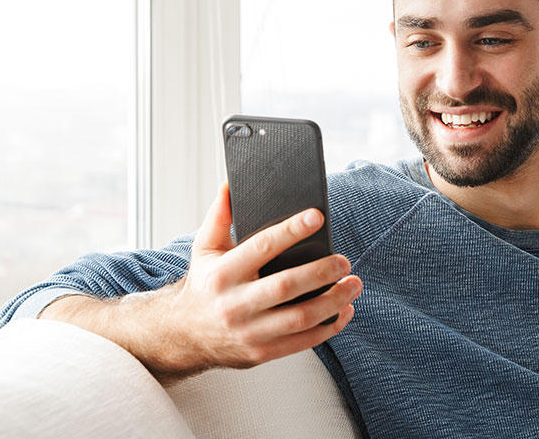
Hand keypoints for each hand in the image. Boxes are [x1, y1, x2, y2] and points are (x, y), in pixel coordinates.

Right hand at [161, 183, 361, 374]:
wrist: (184, 336)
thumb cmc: (204, 286)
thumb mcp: (204, 250)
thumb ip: (219, 217)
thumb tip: (230, 184)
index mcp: (222, 274)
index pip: (261, 247)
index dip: (291, 231)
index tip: (317, 216)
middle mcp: (234, 304)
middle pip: (286, 286)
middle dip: (321, 272)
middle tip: (344, 261)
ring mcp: (249, 332)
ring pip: (300, 318)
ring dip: (333, 301)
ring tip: (353, 284)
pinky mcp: (261, 353)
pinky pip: (303, 341)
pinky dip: (329, 327)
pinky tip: (344, 311)